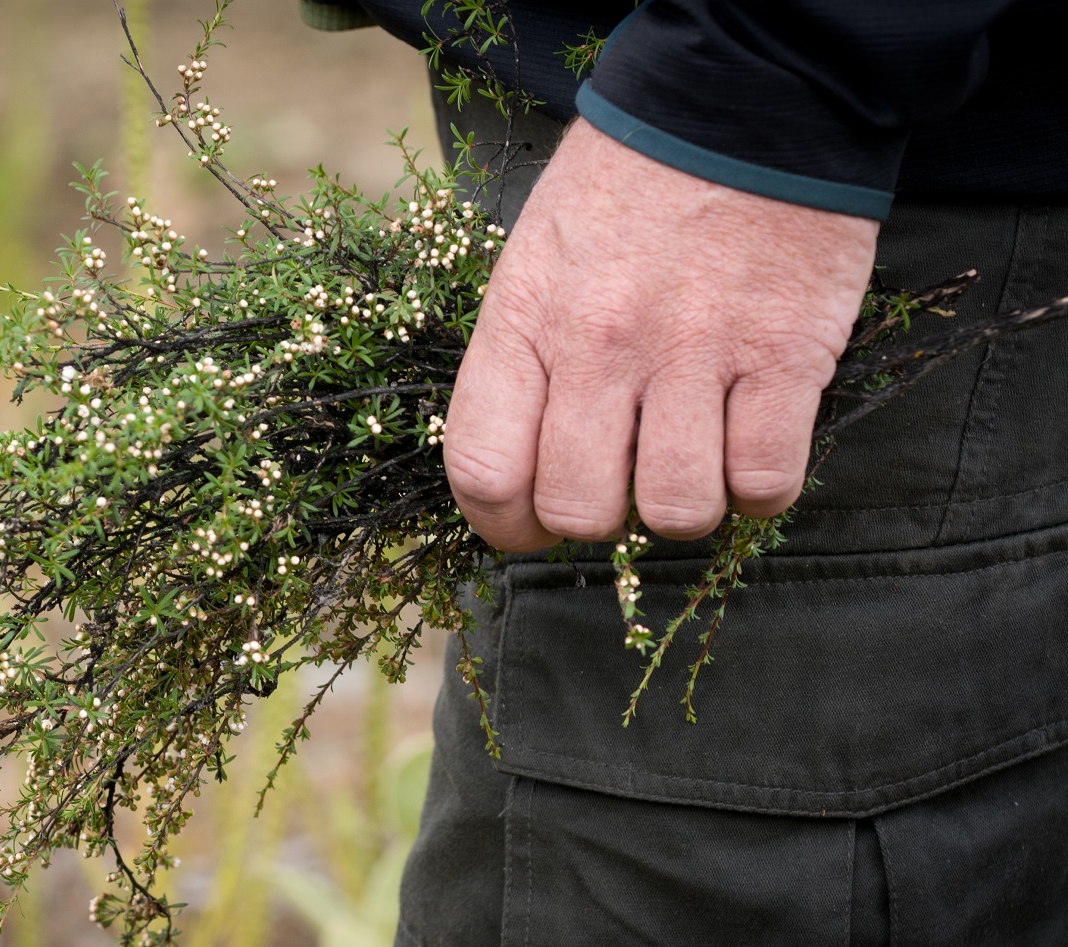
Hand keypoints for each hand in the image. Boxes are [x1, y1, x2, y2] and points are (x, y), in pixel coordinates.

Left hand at [443, 119, 879, 551]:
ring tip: (691, 458)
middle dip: (600, 518)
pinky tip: (750, 446)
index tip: (530, 524)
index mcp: (524, 321)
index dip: (503, 525)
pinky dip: (759, 487)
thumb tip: (522, 469)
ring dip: (685, 505)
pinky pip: (764, 481)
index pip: (484, 471)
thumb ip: (520, 362)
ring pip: (676, 511)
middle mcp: (599, 346)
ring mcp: (693, 353)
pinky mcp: (783, 356)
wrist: (738, 100)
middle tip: (622, 480)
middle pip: (580, 509)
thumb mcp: (534, 260)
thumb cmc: (625, 188)